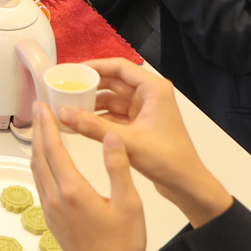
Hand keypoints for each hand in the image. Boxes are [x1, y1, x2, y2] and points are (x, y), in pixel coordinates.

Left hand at [30, 102, 145, 250]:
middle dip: (37, 130)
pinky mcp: (51, 218)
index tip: (42, 106)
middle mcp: (55, 197)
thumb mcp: (129, 204)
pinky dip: (40, 163)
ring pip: (36, 169)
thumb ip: (118, 168)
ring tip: (40, 128)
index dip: (46, 125)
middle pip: (39, 156)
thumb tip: (111, 138)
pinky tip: (47, 161)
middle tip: (37, 109)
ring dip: (37, 146)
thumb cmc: (120, 246)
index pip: (53, 149)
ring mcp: (50, 209)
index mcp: (72, 190)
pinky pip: (40, 182)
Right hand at [61, 59, 233, 226]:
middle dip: (90, 85)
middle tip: (67, 88)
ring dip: (93, 103)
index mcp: (153, 89)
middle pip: (114, 81)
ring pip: (112, 99)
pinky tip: (82, 123)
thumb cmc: (169, 160)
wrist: (186, 184)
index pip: (119, 67)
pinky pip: (115, 115)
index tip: (73, 70)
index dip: (94, 66)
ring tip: (70, 106)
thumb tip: (65, 114)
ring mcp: (145, 110)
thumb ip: (92, 126)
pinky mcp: (140, 125)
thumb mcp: (126, 140)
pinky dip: (99, 117)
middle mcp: (150, 96)